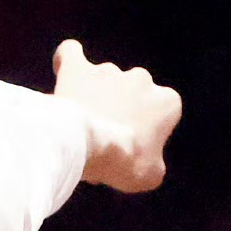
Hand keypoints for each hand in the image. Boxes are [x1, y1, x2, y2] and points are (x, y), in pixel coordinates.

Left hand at [52, 37, 181, 191]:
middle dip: (120, 114)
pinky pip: (71, 55)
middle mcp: (141, 79)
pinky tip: (65, 69)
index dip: (145, 134)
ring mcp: (109, 72)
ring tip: (79, 127)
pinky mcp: (79, 70)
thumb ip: (154, 162)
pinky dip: (68, 62)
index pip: (160, 115)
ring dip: (94, 100)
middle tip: (104, 140)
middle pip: (131, 96)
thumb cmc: (124, 162)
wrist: (89, 146)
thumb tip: (147, 163)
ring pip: (102, 83)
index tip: (131, 149)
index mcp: (166, 101)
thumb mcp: (150, 175)